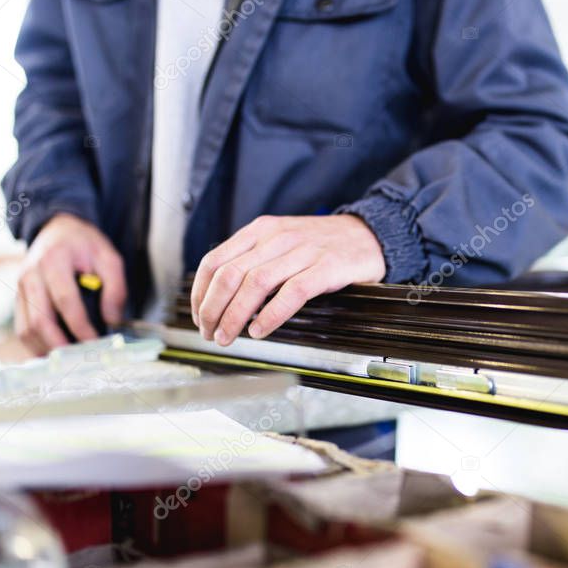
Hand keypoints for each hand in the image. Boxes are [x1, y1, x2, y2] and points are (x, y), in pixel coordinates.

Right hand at [16, 213, 126, 353]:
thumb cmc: (84, 244)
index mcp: (54, 260)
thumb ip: (116, 287)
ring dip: (47, 349)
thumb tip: (112, 320)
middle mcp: (31, 275)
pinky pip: (23, 328)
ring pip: (26, 328)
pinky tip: (56, 355)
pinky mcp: (18, 299)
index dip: (79, 326)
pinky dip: (37, 345)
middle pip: (40, 319)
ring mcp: (20, 288)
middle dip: (60, 345)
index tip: (95, 343)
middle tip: (81, 361)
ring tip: (69, 363)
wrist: (57, 230)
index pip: (65, 300)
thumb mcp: (109, 257)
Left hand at [191, 214, 385, 344]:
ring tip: (228, 337)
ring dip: (235, 316)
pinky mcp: (327, 267)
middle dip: (213, 309)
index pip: (215, 261)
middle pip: (230, 275)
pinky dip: (271, 315)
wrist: (369, 235)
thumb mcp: (281, 242)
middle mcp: (278, 237)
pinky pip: (292, 292)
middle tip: (210, 333)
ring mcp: (303, 251)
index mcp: (261, 230)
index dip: (200, 293)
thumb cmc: (322, 245)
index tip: (198, 316)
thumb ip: (253, 260)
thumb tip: (220, 296)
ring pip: (255, 284)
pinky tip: (261, 330)